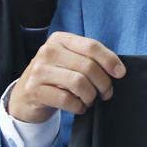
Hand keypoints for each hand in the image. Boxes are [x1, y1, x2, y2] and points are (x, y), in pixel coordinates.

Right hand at [8, 32, 124, 124]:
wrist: (25, 96)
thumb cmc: (56, 77)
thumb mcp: (69, 61)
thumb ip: (89, 59)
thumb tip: (118, 69)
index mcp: (60, 39)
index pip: (91, 46)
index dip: (110, 60)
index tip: (121, 73)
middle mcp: (47, 51)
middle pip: (88, 66)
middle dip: (104, 83)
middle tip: (106, 93)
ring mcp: (39, 71)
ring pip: (78, 83)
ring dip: (91, 96)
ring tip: (90, 100)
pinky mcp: (34, 91)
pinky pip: (66, 100)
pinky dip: (78, 106)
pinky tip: (79, 107)